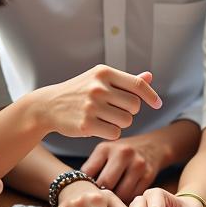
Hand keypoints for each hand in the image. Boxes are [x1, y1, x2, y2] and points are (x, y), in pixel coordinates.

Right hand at [38, 67, 161, 139]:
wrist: (48, 106)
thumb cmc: (79, 92)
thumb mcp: (99, 79)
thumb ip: (125, 80)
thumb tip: (149, 77)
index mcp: (104, 73)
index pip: (137, 85)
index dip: (151, 96)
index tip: (158, 104)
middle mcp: (98, 87)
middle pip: (134, 106)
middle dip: (130, 111)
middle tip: (116, 110)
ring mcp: (91, 106)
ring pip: (126, 121)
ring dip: (121, 123)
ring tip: (105, 118)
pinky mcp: (86, 125)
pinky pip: (115, 133)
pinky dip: (111, 133)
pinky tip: (99, 126)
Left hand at [81, 132, 165, 202]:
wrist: (152, 146)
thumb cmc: (121, 153)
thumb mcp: (104, 153)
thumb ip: (92, 169)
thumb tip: (79, 193)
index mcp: (105, 148)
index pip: (88, 173)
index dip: (85, 187)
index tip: (85, 195)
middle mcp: (122, 153)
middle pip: (105, 184)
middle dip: (101, 196)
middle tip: (97, 205)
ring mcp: (137, 164)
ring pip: (121, 193)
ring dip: (115, 202)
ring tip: (110, 205)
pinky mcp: (149, 175)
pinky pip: (133, 195)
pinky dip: (127, 201)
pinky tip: (122, 202)